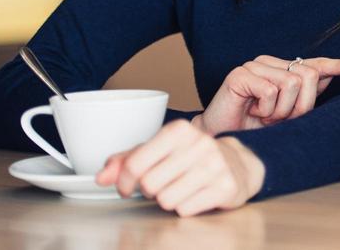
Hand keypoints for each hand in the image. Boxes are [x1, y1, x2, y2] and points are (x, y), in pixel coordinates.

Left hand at [96, 119, 265, 215]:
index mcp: (179, 130)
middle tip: (161, 185)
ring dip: (167, 200)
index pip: (135, 164)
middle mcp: (199, 144)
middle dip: (150, 190)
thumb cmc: (192, 157)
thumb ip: (126, 160)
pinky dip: (185, 207)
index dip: (124, 181)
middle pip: (149, 184)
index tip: (128, 186)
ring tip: (179, 188)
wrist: (238, 165)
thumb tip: (101, 176)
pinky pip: (185, 210)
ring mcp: (215, 165)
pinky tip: (195, 195)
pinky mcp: (225, 187)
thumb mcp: (159, 151)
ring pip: (166, 200)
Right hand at [195, 55, 339, 134]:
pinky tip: (252, 111)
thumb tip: (327, 78)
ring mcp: (255, 66)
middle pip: (309, 76)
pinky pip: (270, 91)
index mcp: (284, 70)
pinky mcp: (240, 73)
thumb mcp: (287, 115)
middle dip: (300, 106)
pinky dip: (266, 109)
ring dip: (281, 111)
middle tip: (279, 118)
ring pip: (292, 84)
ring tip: (264, 115)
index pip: (316, 64)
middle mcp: (271, 63)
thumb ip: (305, 96)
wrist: (223, 137)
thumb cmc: (255, 127)